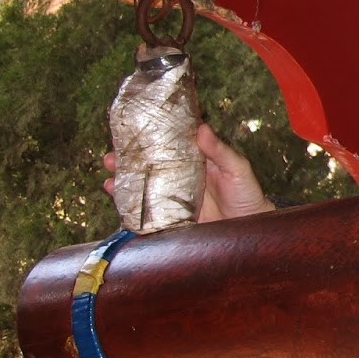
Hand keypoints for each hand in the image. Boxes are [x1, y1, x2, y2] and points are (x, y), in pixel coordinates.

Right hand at [103, 123, 275, 222]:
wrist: (250, 229)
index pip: (167, 144)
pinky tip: (116, 198)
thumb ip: (220, 151)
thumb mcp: (238, 168)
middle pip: (148, 165)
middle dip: (127, 159)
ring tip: (108, 174)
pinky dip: (129, 205)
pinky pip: (146, 211)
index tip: (129, 129)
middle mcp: (180, 177)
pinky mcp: (171, 217)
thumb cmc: (247, 194)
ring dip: (123, 180)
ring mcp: (173, 197)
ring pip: (142, 185)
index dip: (148, 137)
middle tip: (110, 156)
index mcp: (194, 160)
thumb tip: (202, 128)